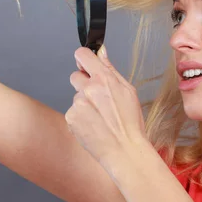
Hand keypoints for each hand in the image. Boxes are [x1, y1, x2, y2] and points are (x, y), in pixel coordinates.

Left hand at [67, 45, 146, 168]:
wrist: (124, 150)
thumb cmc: (130, 122)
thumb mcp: (128, 91)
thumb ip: (111, 69)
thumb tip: (101, 52)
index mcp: (104, 79)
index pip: (82, 55)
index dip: (83, 58)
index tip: (85, 63)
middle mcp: (88, 89)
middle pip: (75, 76)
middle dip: (84, 84)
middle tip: (98, 99)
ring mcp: (77, 104)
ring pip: (76, 97)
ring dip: (84, 103)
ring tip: (100, 117)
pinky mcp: (70, 118)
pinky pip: (72, 112)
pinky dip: (80, 118)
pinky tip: (93, 125)